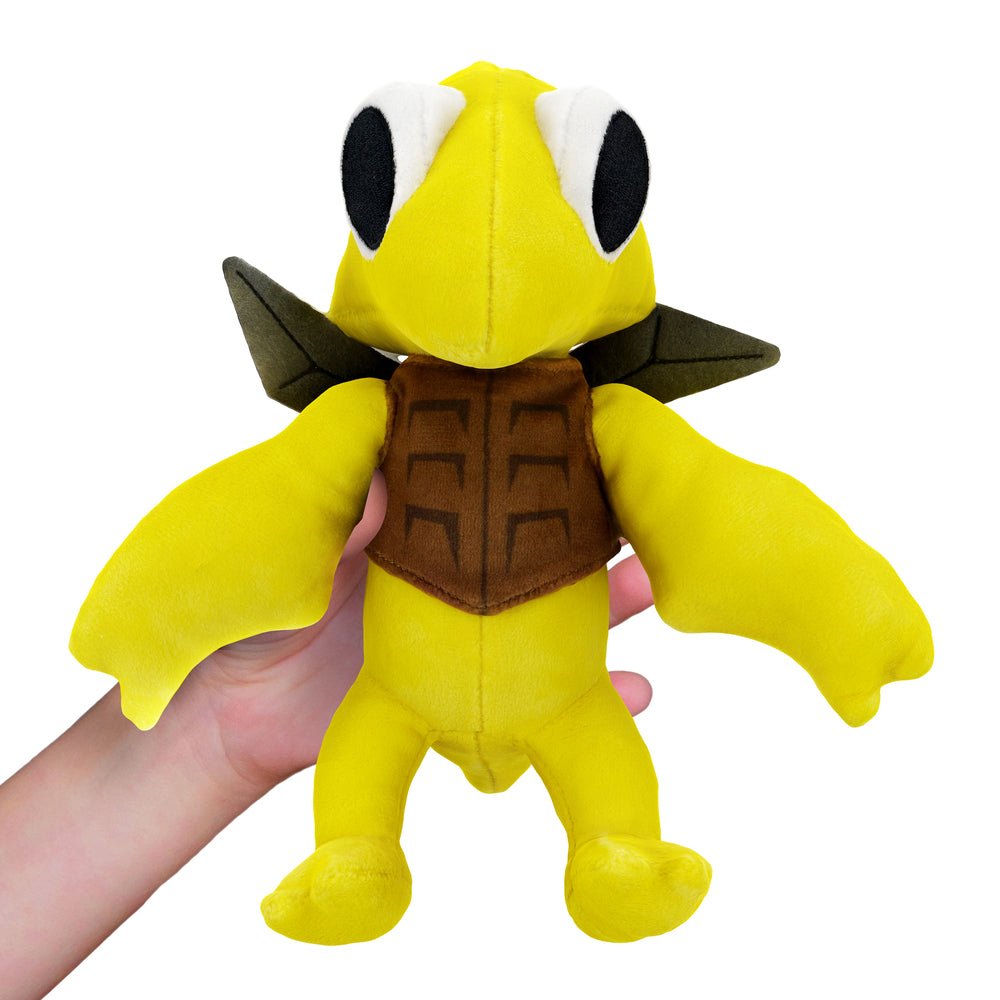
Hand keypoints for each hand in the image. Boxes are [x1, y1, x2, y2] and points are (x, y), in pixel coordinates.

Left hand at [186, 473, 655, 793]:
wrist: (231, 719)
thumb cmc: (241, 613)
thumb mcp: (273, 551)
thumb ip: (329, 514)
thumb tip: (389, 482)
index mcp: (396, 502)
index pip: (469, 453)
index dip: (519, 433)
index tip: (574, 416)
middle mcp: (442, 552)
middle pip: (529, 522)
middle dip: (584, 506)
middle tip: (635, 494)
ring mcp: (460, 619)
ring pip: (548, 597)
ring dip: (602, 589)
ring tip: (650, 581)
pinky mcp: (465, 683)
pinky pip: (538, 682)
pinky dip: (592, 684)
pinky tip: (638, 687)